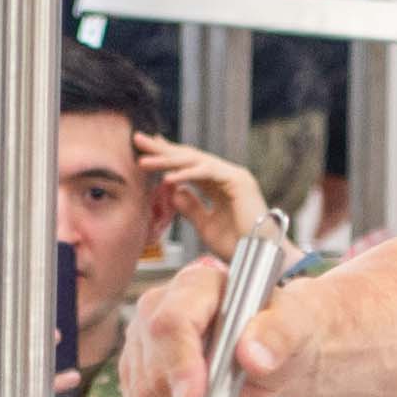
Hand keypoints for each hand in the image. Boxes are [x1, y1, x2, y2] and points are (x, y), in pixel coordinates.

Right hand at [123, 255, 330, 396]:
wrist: (272, 348)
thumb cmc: (281, 330)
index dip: (180, 365)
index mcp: (196, 284)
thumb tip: (252, 357)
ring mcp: (141, 343)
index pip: (171, 323)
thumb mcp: (296, 326)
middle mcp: (157, 308)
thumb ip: (278, 335)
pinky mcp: (136, 375)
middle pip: (153, 369)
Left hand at [131, 133, 270, 264]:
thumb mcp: (205, 225)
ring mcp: (234, 176)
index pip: (189, 165)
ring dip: (168, 160)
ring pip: (196, 162)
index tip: (144, 151)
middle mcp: (227, 175)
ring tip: (144, 161)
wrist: (259, 258)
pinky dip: (187, 175)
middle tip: (137, 139)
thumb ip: (191, 207)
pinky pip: (208, 172)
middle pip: (189, 157)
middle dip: (162, 149)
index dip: (167, 157)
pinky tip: (168, 178)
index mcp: (219, 184)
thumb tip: (174, 191)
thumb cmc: (237, 245)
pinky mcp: (238, 181)